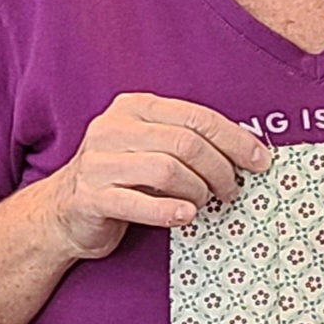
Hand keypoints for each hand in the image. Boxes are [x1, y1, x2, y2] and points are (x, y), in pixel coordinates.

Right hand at [42, 93, 270, 260]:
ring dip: (197, 190)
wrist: (63, 212)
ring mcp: (97, 162)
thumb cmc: (121, 179)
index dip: (235, 139)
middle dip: (220, 169)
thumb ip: (187, 141)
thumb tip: (247, 150)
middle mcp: (112, 128)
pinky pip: (137, 202)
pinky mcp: (90, 197)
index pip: (196, 117)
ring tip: (204, 203)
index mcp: (133, 108)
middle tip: (231, 190)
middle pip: (185, 143)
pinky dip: (168, 210)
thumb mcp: (150, 148)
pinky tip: (186, 216)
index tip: (260, 161)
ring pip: (167, 170)